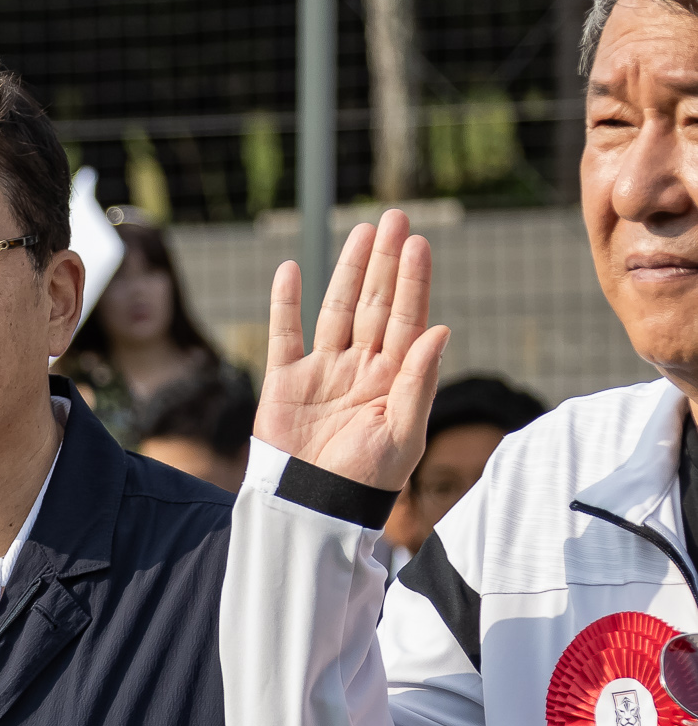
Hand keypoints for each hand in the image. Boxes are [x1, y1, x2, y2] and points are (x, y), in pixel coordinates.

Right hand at [256, 208, 450, 490]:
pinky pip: (285, 334)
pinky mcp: (284, 382)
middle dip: (386, 261)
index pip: (407, 318)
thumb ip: (419, 382)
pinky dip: (285, 303)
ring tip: (361, 232)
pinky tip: (291, 269)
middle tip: (395, 218)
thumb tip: (440, 329)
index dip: (413, 281)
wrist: (314, 507)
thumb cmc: (365, 480)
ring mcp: (322, 371)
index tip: (418, 244)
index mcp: (394, 378)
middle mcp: (361, 367)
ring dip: (348, 271)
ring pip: (337, 309)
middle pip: (376, 304)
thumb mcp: (404, 434)